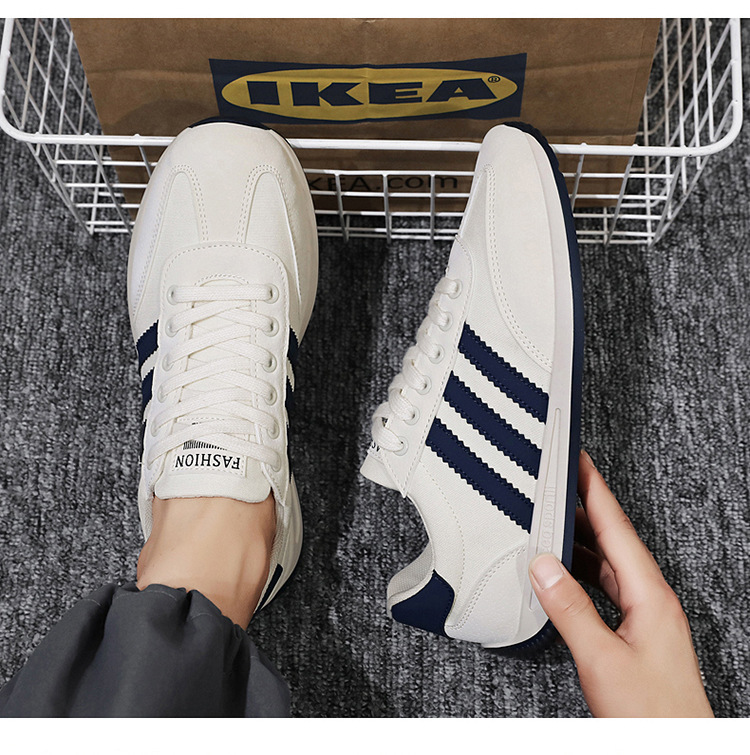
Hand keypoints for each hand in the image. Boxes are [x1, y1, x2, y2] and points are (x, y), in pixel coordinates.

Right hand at [529, 450, 712, 716]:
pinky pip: (607, 588)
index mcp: (650, 594)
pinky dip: (583, 573)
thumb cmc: (651, 715)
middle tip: (557, 483)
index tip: (578, 461)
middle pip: (613, 540)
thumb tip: (543, 566)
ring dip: (581, 542)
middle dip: (584, 508)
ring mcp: (646, 616)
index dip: (595, 490)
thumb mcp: (602, 658)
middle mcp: (652, 599)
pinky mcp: (637, 634)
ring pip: (610, 564)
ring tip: (552, 523)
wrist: (675, 748)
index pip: (617, 527)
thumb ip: (570, 609)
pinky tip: (565, 575)